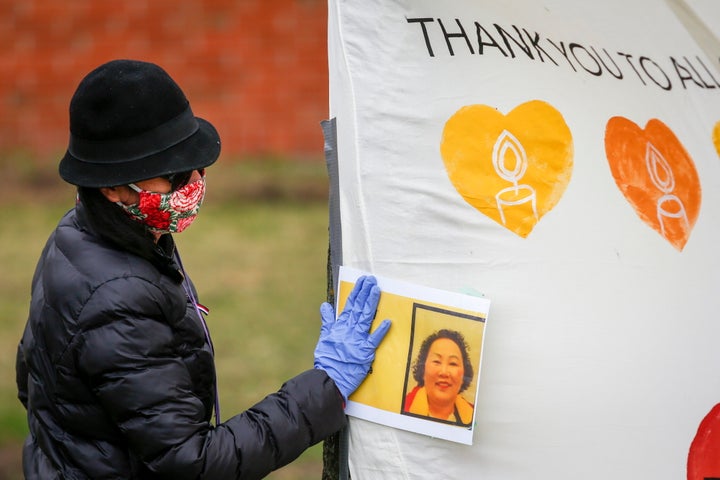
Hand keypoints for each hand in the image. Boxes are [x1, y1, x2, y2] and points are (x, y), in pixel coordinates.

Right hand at [313, 275, 391, 401]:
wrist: (329, 377)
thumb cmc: (327, 360)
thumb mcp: (324, 338)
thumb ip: (327, 321)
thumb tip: (325, 305)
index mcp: (340, 326)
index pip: (349, 305)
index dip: (357, 292)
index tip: (362, 281)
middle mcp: (349, 330)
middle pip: (359, 308)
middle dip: (365, 292)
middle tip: (371, 279)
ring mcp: (358, 340)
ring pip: (365, 318)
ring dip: (371, 303)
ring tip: (376, 289)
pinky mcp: (365, 352)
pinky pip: (374, 340)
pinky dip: (380, 331)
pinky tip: (388, 321)